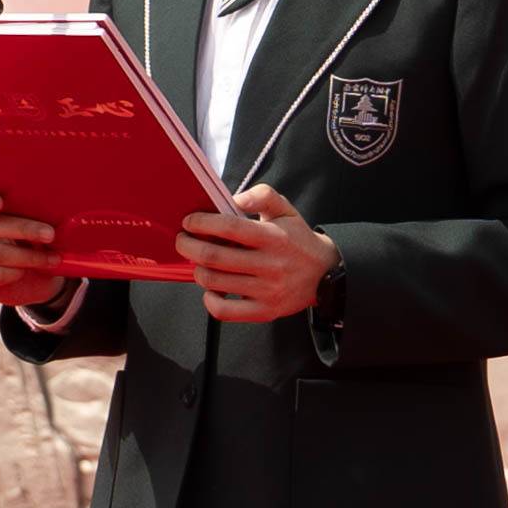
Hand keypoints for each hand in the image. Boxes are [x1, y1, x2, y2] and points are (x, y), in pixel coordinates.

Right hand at [0, 189, 70, 308]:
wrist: (33, 278)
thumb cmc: (30, 241)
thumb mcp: (30, 223)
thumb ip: (29, 213)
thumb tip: (48, 208)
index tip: (0, 202)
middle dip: (24, 229)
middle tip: (50, 234)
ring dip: (29, 256)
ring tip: (52, 258)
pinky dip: (16, 273)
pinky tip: (27, 272)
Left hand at [175, 183, 340, 322]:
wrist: (325, 273)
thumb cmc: (297, 239)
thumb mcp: (286, 209)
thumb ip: (262, 196)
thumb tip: (235, 199)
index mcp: (273, 237)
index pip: (229, 227)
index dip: (202, 223)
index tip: (189, 221)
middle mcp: (270, 265)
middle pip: (214, 257)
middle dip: (188, 246)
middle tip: (182, 240)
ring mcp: (267, 290)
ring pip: (215, 282)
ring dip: (197, 270)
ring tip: (199, 261)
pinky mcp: (265, 311)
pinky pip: (226, 311)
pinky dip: (210, 300)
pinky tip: (211, 289)